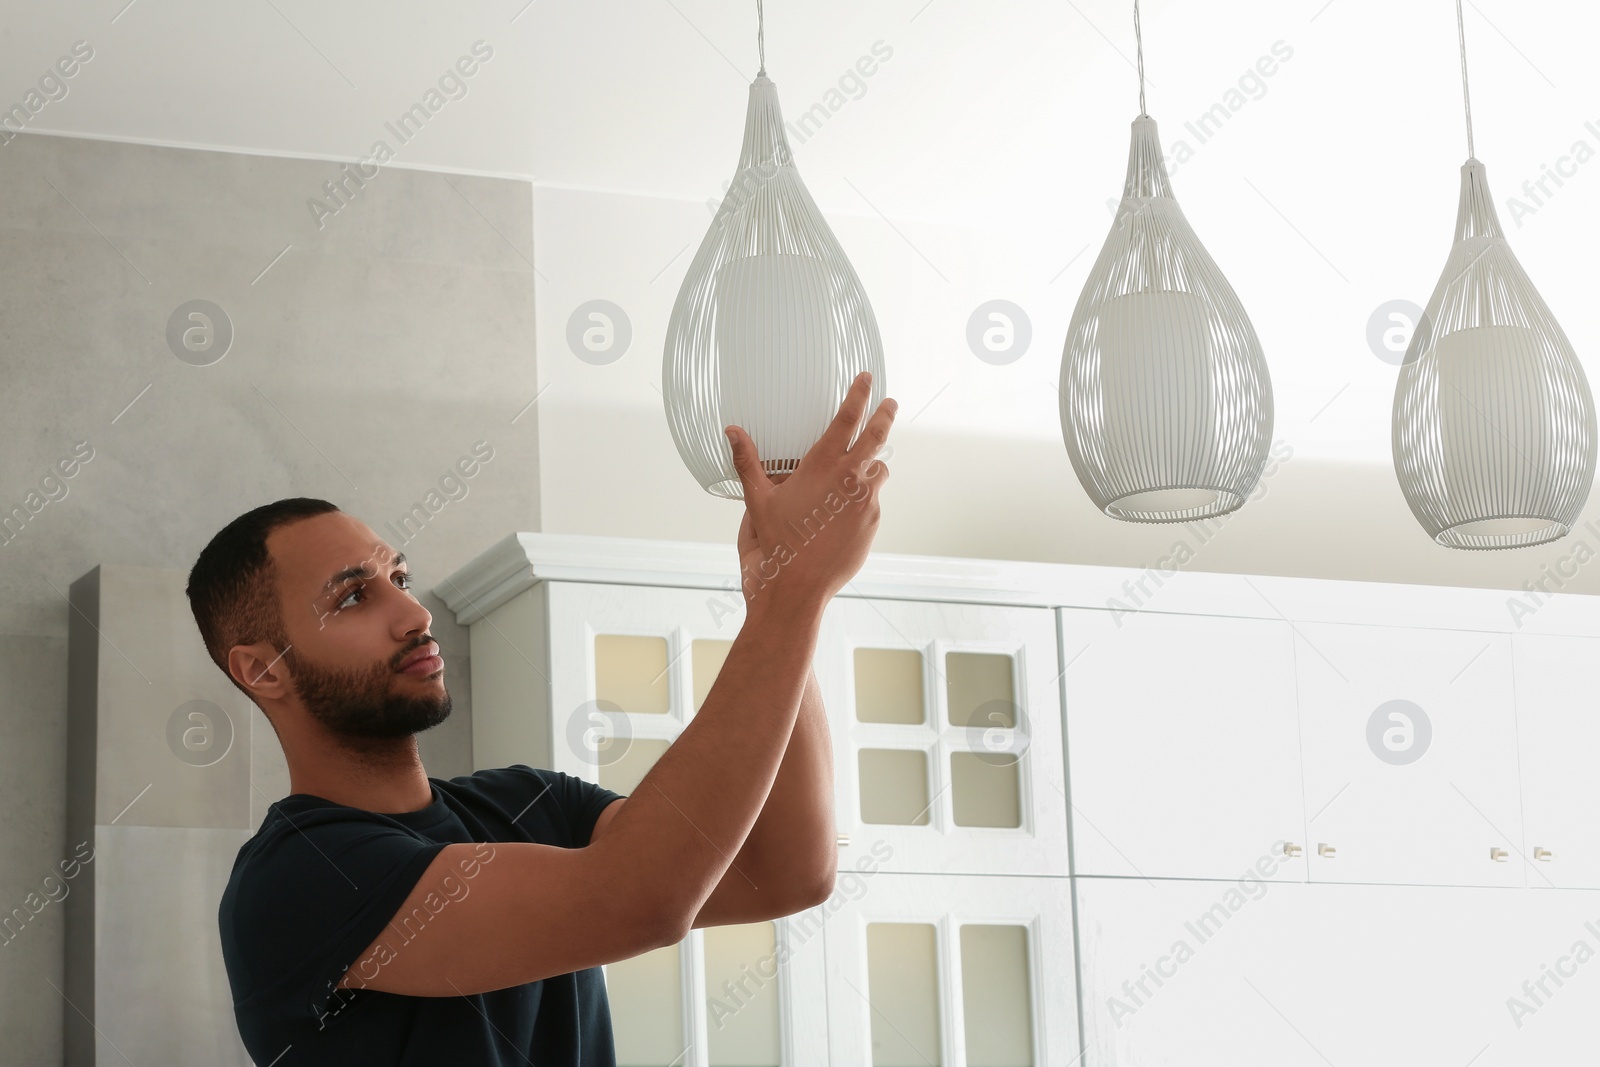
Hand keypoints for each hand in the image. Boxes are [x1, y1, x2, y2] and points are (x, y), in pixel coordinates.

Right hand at [728, 371, 895, 609]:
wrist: (796, 587)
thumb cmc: (774, 543)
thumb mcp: (757, 498)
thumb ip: (748, 461)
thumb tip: (732, 430)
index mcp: (822, 466)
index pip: (847, 419)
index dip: (859, 395)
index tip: (866, 378)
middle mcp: (850, 480)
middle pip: (877, 436)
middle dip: (885, 415)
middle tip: (890, 402)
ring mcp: (866, 503)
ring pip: (878, 473)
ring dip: (871, 467)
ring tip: (858, 472)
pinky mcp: (872, 525)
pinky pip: (872, 503)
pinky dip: (862, 501)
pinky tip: (842, 513)